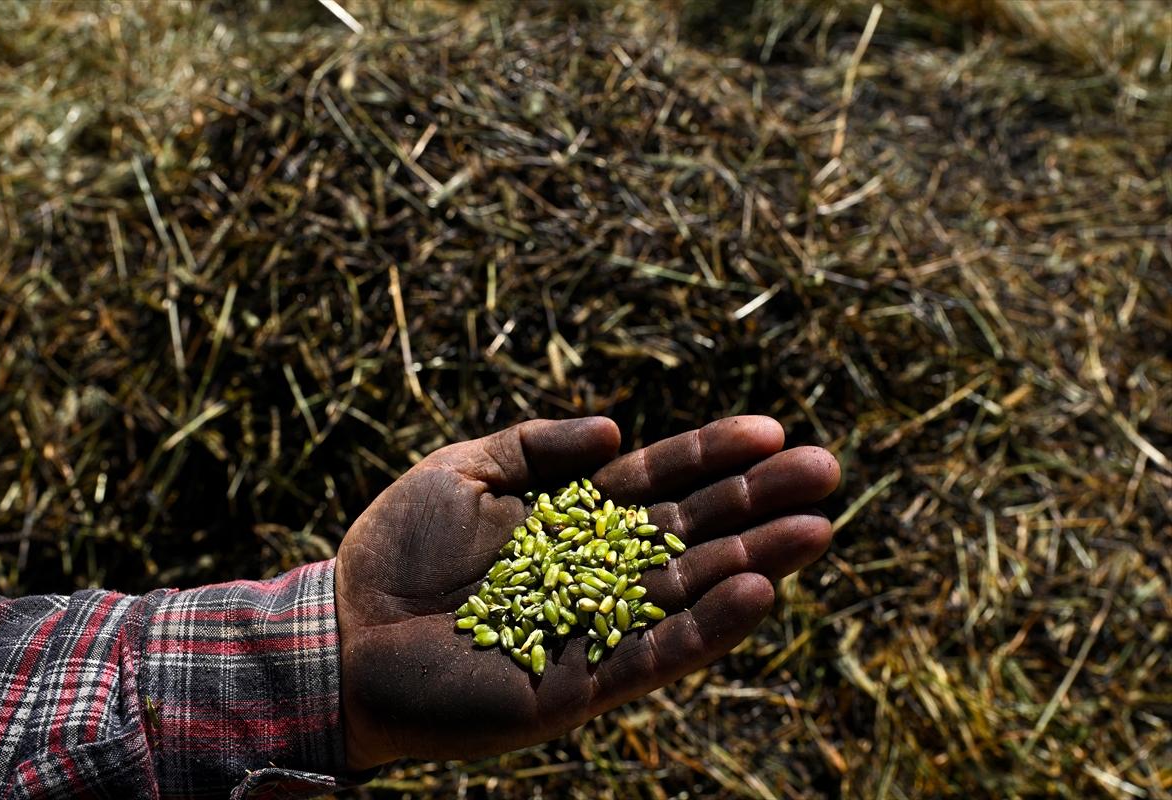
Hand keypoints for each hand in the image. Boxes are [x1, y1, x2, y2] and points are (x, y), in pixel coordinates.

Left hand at [335, 416, 839, 769]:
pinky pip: (656, 653)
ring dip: (755, 561)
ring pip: (690, 590)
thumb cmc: (397, 547)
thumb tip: (622, 431)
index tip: (773, 431)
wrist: (344, 632)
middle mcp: (596, 572)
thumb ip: (540, 446)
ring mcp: (594, 628)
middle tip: (830, 470)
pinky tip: (758, 592)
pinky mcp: (580, 684)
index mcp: (572, 519)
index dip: (714, 456)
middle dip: (759, 502)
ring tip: (818, 529)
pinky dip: (708, 626)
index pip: (659, 482)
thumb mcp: (464, 469)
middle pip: (694, 531)